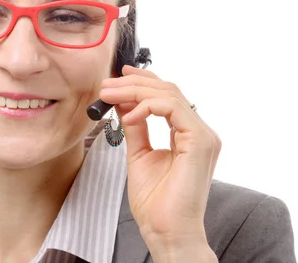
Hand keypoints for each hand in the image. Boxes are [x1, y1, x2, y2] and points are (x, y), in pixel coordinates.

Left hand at [99, 65, 221, 255]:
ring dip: (134, 90)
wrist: (166, 232)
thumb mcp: (138, 155)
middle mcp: (199, 132)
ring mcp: (203, 135)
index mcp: (188, 134)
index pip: (167, 96)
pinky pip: (172, 108)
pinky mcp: (200, 141)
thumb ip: (135, 127)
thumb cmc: (156, 202)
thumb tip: (122, 104)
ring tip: (108, 96)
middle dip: (132, 83)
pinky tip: (127, 116)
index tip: (118, 76)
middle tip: (105, 85)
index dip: (143, 81)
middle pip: (167, 90)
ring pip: (169, 94)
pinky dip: (145, 106)